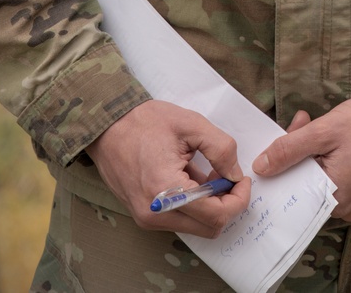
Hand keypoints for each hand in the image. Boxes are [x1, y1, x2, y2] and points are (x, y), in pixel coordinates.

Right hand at [87, 99, 252, 236]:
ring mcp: (148, 218)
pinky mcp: (145, 216)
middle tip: (230, 177)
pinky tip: (193, 178)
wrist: (108, 126)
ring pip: (196, 226)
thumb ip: (220, 148)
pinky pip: (180, 220)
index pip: (215, 215)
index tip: (242, 179)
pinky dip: (195, 205)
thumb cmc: (145, 121)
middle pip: (209, 228)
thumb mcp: (190, 124)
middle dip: (227, 204)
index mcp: (166, 189)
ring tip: (208, 174)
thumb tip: (235, 175)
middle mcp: (155, 213)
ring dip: (211, 205)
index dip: (238, 199)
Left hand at [252, 97, 350, 221]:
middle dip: (295, 153)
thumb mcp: (323, 131)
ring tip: (311, 123)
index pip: (292, 191)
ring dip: (309, 153)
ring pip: (317, 180)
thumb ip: (289, 150)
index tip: (274, 144)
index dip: (280, 166)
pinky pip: (333, 180)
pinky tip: (325, 137)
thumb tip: (260, 168)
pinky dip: (325, 160)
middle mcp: (344, 209)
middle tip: (300, 122)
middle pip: (304, 184)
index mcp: (334, 198)